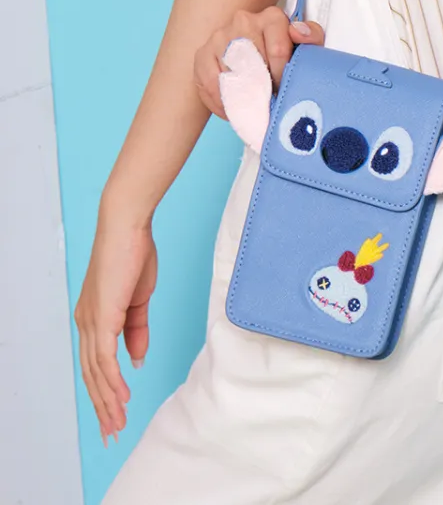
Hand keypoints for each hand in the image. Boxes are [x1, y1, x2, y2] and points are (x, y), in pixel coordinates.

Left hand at [74, 207, 156, 444]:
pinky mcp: (102, 317)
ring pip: (95, 373)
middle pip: (91, 375)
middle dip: (102, 407)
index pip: (96, 364)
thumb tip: (137, 359)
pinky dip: (112, 380)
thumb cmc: (133, 255)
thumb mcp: (139, 299)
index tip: (116, 413)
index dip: (105, 391)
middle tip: (112, 432)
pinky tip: (121, 397)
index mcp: (94, 317)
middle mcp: (86, 323)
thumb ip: (137, 330)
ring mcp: (91, 321)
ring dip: (107, 401)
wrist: (127, 227)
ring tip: (117, 424)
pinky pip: (104, 358)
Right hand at [194, 7, 323, 117]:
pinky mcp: (202, 54)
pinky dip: (222, 103)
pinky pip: (210, 84)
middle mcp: (244, 21)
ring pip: (232, 76)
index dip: (282, 77)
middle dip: (263, 89)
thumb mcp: (305, 46)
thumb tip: (297, 33)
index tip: (283, 89)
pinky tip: (233, 109)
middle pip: (254, 65)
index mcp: (272, 17)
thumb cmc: (284, 55)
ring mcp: (220, 36)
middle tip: (268, 101)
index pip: (278, 50)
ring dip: (243, 98)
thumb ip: (311, 37)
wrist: (254, 53)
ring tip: (253, 108)